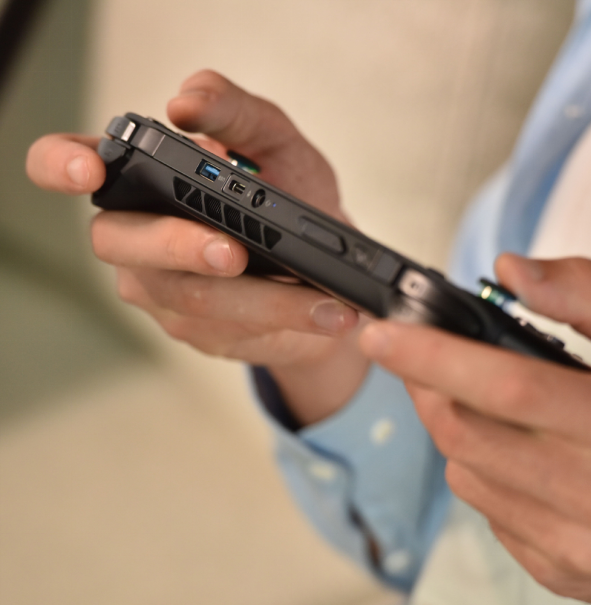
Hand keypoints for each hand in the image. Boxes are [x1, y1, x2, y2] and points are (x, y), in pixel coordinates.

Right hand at [26, 70, 369, 423]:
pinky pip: (230, 330)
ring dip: (262, 300)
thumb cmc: (287, 192)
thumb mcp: (275, 143)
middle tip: (233, 252)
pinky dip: (285, 322)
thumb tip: (187, 101)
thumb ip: (237, 113)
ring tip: (322, 301)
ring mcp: (162, 290)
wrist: (317, 258)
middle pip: (123, 244)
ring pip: (190, 298)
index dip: (62, 163)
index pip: (69, 163)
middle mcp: (138, 237)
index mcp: (142, 179)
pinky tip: (326, 316)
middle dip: (180, 247)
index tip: (89, 169)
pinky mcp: (197, 328)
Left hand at [360, 254, 590, 603]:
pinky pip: (488, 509)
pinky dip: (482, 469)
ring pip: (466, 470)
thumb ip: (586, 296)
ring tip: (477, 396)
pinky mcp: (566, 571)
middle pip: (465, 431)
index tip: (380, 333)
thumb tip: (510, 271)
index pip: (505, 385)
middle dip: (426, 385)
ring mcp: (582, 545)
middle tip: (417, 355)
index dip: (433, 354)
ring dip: (454, 424)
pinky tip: (515, 450)